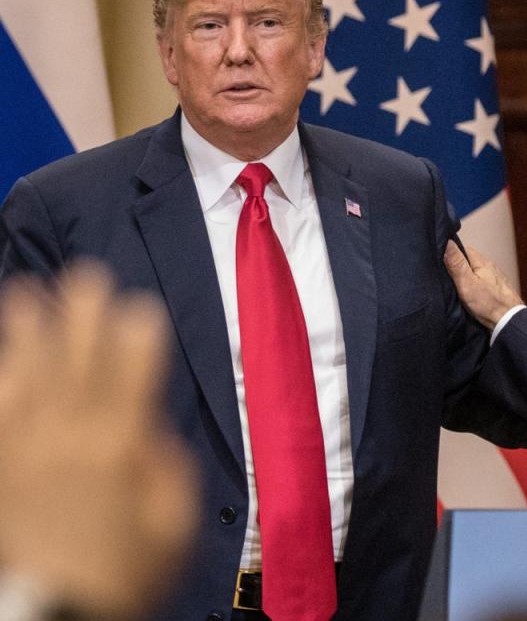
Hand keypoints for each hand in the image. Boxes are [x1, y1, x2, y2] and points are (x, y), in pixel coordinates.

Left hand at [0, 265, 196, 619]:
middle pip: (75, 362)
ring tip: (27, 293)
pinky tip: (1, 358)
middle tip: (85, 275)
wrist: (49, 611)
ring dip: (27, 332)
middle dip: (82, 314)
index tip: (139, 304)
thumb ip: (167, 467)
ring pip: (25, 377)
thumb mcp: (173, 526)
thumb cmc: (122, 571)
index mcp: (119, 447)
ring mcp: (23, 449)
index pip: (130, 374)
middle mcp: (68, 436)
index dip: (136, 335)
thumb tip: (148, 430)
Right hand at [444, 241, 523, 329]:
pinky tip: (471, 293)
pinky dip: (475, 285)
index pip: (462, 249)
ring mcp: (494, 277)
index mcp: (481, 261)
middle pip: (468, 261)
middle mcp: (489, 266)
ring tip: (457, 287)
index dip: (451, 254)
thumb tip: (447, 242)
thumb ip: (456, 263)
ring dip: (466, 276)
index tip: (442, 264)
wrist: (509, 320)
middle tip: (448, 278)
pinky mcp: (496, 288)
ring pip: (475, 271)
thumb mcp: (466, 283)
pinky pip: (481, 281)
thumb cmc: (488, 303)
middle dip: (458, 267)